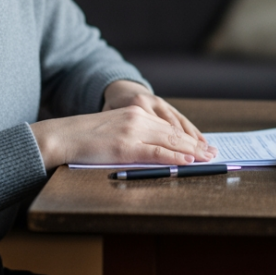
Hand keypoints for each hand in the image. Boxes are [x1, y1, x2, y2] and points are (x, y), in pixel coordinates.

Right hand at [27, 81, 214, 168]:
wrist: (62, 135)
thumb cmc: (85, 137)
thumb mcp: (115, 129)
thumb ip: (135, 134)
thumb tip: (158, 150)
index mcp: (136, 113)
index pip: (169, 125)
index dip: (189, 136)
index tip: (204, 144)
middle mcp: (137, 119)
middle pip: (174, 132)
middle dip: (196, 144)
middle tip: (213, 153)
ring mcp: (132, 132)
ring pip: (170, 141)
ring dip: (191, 151)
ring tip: (207, 158)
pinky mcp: (125, 147)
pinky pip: (156, 152)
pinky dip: (175, 156)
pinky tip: (187, 160)